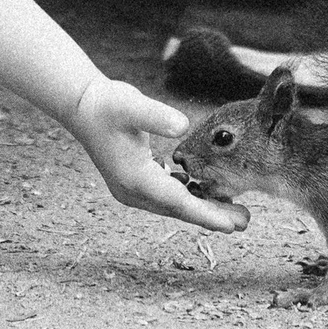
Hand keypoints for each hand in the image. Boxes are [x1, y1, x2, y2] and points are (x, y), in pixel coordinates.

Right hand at [65, 78, 248, 232]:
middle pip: (179, 209)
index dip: (207, 214)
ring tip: (234, 210)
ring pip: (174, 205)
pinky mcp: (134, 182)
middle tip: (245, 221)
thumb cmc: (107, 104)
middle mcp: (133, 191)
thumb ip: (156, 116)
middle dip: (211, 216)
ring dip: (202, 207)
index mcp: (135, 178)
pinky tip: (205, 190)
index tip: (232, 224)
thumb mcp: (131, 105)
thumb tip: (182, 126)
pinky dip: (188, 196)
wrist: (82, 106)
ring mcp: (132, 189)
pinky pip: (166, 196)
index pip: (178, 202)